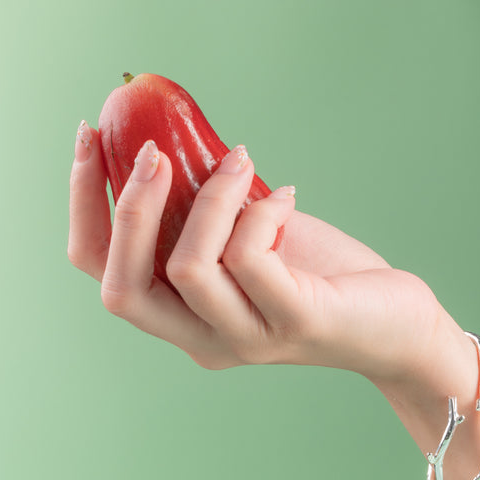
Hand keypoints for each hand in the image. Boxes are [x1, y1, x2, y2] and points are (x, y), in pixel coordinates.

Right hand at [69, 125, 440, 383]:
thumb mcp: (251, 239)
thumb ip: (208, 214)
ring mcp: (246, 339)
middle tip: (152, 150)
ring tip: (241, 161)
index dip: (84, 206)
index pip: (103, 274)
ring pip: (187, 268)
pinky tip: (286, 196)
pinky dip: (260, 210)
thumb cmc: (321, 276)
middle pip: (122, 289)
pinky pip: (251, 257)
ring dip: (208, 197)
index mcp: (182, 320)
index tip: (90, 138)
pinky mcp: (294, 323)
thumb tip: (171, 138)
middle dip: (128, 208)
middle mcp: (203, 340)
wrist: (396, 325)